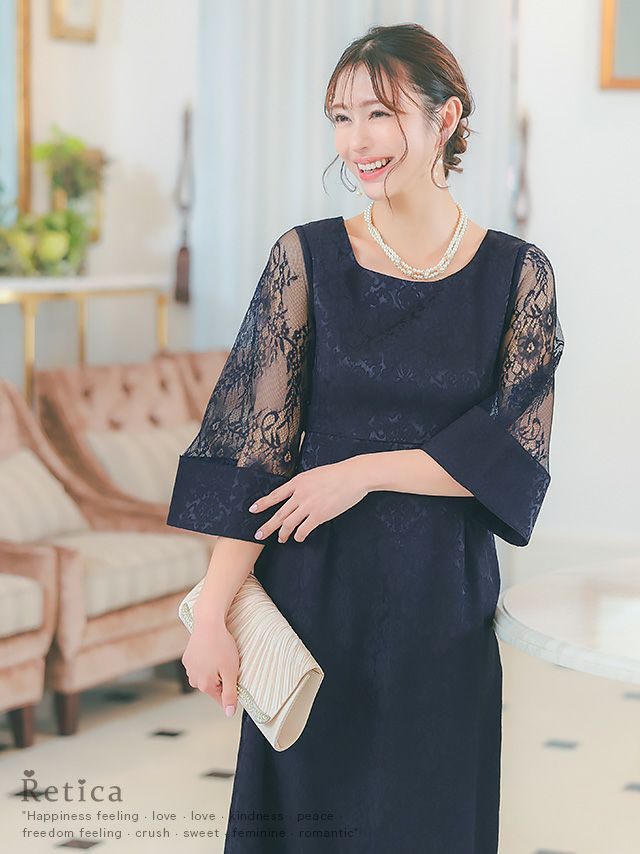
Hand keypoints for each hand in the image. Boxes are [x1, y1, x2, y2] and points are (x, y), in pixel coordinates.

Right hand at [182, 617, 239, 716]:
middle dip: (222, 677)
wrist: (209, 624)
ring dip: (214, 669)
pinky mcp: (187, 658)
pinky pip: (200, 665)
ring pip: (207, 675)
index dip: (231, 689)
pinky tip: (211, 650)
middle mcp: (193, 680)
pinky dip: (207, 660)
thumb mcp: (231, 672)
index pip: (221, 698)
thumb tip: (229, 713)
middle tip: (228, 662)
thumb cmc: (222, 646)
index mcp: (205, 685)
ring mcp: (189, 668)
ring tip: (219, 654)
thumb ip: (230, 695)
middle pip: (214, 686)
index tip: (235, 676)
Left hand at [249, 459, 368, 542]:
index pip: (276, 495)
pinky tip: (298, 538)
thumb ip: (304, 484)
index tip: (252, 509)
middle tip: (258, 535)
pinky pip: (304, 529)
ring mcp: (309, 505)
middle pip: (279, 513)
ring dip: (283, 533)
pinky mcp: (320, 515)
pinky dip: (299, 535)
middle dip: (267, 526)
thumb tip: (297, 493)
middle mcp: (300, 494)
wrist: (353, 476)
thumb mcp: (314, 474)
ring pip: (289, 523)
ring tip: (281, 539)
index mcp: (298, 482)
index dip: (263, 503)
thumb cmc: (337, 474)